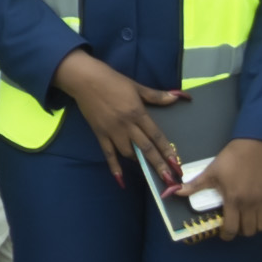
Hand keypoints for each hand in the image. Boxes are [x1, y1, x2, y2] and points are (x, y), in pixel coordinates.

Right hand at [56, 56, 177, 183]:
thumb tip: (177, 97)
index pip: (156, 135)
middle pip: (145, 149)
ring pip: (128, 153)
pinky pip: (108, 154)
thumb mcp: (136, 86)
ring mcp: (112, 132)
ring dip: (139, 162)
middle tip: (169, 179)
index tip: (176, 163)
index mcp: (138, 113)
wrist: (85, 80)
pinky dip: (115, 167)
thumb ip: (156, 96)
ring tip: (149, 171)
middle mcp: (127, 125)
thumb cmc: (112, 81)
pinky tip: (121, 180)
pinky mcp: (100, 135)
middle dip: (158, 164)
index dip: (167, 150)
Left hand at [204, 139, 261, 242]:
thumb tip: (175, 192)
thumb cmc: (232, 158)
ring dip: (254, 228)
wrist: (256, 144)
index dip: (226, 235)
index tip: (224, 233)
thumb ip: (195, 185)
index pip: (231, 229)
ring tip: (248, 221)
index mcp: (233, 200)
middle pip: (248, 231)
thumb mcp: (211, 171)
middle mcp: (250, 204)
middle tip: (236, 224)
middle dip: (240, 231)